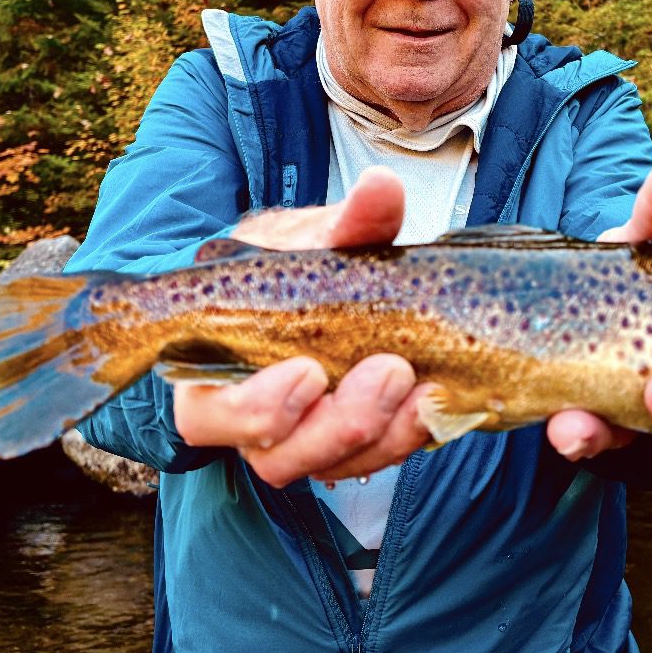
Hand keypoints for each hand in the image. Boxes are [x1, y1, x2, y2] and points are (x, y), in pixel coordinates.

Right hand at [173, 167, 432, 487]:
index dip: (257, 408)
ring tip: (423, 391)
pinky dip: (409, 435)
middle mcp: (249, 419)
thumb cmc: (295, 261)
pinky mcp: (352, 444)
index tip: (309, 372)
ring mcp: (303, 437)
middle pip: (277, 456)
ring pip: (331, 466)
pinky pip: (376, 458)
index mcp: (212, 370)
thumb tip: (382, 186)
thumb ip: (347, 221)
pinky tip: (441, 401)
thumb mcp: (313, 236)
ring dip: (381, 436)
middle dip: (337, 425)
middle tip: (390, 373)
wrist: (324, 282)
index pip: (210, 415)